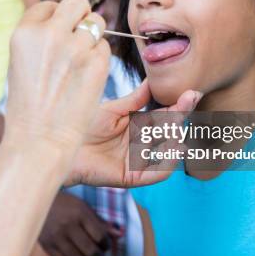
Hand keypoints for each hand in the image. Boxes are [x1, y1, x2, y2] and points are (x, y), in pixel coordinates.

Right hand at [4, 0, 110, 156]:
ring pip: (97, 22)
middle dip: (80, 15)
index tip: (58, 35)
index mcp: (25, 33)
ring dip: (92, 38)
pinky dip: (100, 60)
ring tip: (80, 63)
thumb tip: (58, 20)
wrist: (39, 139)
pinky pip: (105, 48)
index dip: (56, 18)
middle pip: (77, 2)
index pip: (48, 5)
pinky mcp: (97, 63)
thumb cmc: (28, 105)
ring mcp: (75, 47)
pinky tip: (86, 79)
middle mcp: (49, 34)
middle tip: (78, 36)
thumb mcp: (19, 63)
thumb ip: (38, 38)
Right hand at [39, 192, 116, 255]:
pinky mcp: (47, 245)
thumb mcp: (83, 206)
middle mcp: (68, 225)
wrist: (35, 201)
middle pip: (90, 251)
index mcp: (80, 213)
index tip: (106, 245)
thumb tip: (118, 234)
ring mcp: (56, 236)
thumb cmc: (64, 203)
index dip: (106, 244)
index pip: (100, 236)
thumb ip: (100, 221)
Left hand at [67, 80, 202, 187]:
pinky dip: (167, 163)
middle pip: (168, 132)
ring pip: (166, 152)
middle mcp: (142, 143)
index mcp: (139, 125)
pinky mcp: (132, 176)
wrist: (63, 144)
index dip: (179, 106)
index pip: (164, 115)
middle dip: (179, 117)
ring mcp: (138, 160)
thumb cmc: (84, 125)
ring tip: (177, 123)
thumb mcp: (114, 109)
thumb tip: (153, 79)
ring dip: (175, 138)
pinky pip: (156, 173)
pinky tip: (174, 148)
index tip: (191, 93)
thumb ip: (136, 99)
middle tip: (188, 100)